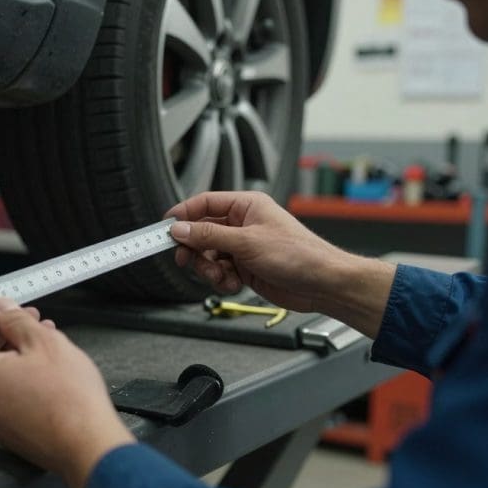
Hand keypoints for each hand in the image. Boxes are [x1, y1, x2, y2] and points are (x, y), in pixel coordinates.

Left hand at [0, 298, 134, 487]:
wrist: (88, 446)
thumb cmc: (69, 402)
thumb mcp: (44, 342)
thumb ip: (16, 320)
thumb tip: (3, 309)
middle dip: (2, 330)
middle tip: (27, 316)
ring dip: (13, 351)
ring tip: (43, 338)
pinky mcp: (3, 429)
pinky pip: (1, 392)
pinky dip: (16, 374)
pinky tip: (42, 365)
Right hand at [165, 191, 394, 336]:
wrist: (322, 284)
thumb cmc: (298, 255)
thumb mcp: (246, 242)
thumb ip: (208, 235)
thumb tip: (180, 229)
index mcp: (246, 206)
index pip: (204, 203)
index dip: (183, 214)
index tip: (165, 228)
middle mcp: (243, 224)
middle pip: (201, 232)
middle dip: (194, 249)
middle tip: (186, 259)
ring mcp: (243, 247)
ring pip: (208, 255)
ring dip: (209, 268)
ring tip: (221, 276)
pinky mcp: (245, 268)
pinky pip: (219, 271)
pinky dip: (221, 280)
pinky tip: (233, 284)